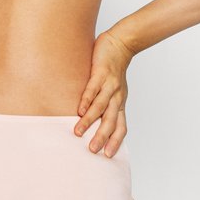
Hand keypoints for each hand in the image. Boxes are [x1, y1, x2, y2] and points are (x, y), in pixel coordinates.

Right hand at [74, 29, 134, 157]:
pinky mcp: (101, 73)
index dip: (116, 141)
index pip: (121, 126)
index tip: (108, 156)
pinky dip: (87, 100)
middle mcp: (116, 96)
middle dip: (102, 137)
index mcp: (119, 102)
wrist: (120, 44)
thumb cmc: (114, 68)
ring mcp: (109, 85)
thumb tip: (92, 117)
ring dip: (89, 121)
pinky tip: (79, 109)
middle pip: (111, 121)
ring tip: (78, 132)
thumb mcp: (115, 89)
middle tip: (92, 150)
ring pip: (100, 107)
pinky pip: (93, 89)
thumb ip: (106, 103)